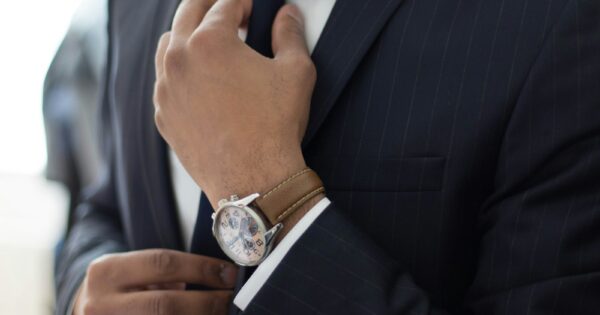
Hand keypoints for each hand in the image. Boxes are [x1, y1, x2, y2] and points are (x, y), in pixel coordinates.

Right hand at [73, 249, 237, 314]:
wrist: (85, 314)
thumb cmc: (120, 290)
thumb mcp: (131, 271)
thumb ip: (166, 272)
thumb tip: (219, 278)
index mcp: (107, 272)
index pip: (163, 263)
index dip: (202, 269)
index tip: (230, 275)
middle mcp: (100, 304)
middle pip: (165, 305)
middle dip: (207, 303)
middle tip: (233, 300)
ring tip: (224, 314)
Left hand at [153, 0, 316, 208]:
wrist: (254, 180)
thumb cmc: (276, 127)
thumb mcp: (296, 72)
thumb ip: (290, 34)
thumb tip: (287, 14)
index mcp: (210, 42)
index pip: (224, 4)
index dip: (244, 1)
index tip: (254, 7)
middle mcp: (179, 60)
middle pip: (188, 12)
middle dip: (210, 4)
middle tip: (230, 11)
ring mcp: (165, 89)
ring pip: (168, 45)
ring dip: (189, 35)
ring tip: (211, 43)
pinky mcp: (163, 116)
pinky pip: (164, 81)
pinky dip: (180, 71)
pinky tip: (200, 80)